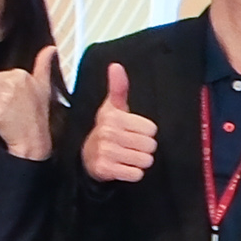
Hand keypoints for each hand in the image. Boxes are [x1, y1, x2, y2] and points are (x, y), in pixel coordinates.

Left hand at [0, 45, 63, 161]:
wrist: (35, 139)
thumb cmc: (37, 114)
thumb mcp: (43, 86)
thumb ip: (43, 65)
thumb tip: (51, 48)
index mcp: (20, 74)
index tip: (11, 101)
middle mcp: (12, 83)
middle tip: (6, 110)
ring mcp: (5, 98)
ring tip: (2, 116)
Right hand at [81, 62, 155, 183]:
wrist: (88, 156)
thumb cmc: (107, 129)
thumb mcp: (112, 108)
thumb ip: (118, 88)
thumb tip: (116, 66)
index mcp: (113, 117)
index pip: (151, 129)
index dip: (145, 132)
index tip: (133, 132)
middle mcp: (108, 133)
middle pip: (150, 145)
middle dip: (144, 148)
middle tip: (131, 145)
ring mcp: (106, 152)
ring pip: (145, 160)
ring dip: (140, 161)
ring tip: (127, 156)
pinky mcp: (105, 169)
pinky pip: (136, 174)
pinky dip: (133, 173)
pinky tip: (123, 167)